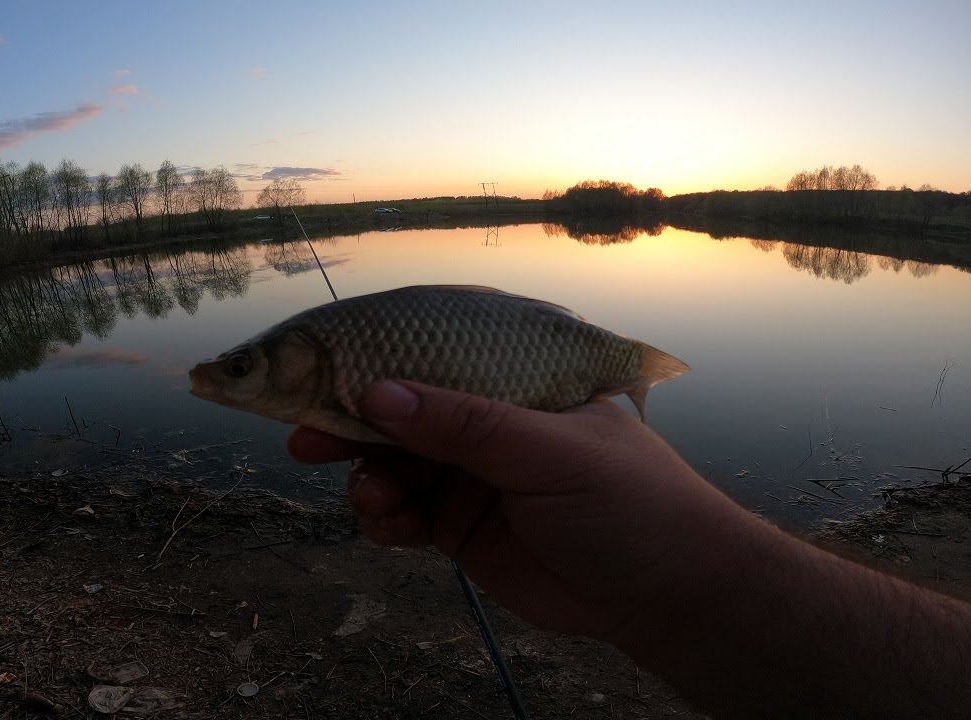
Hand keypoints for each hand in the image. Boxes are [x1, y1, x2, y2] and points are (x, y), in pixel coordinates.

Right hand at [288, 380, 768, 642]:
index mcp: (509, 380)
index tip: (316, 372)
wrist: (665, 594)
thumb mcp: (549, 450)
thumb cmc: (631, 499)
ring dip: (366, 478)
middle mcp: (480, 421)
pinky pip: (399, 514)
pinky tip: (388, 527)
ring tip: (373, 500)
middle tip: (306, 438)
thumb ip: (465, 425)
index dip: (371, 362)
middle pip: (396, 411)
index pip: (429, 357)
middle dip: (348, 423)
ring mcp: (465, 473)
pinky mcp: (456, 525)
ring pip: (389, 464)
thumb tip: (380, 394)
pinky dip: (383, 518)